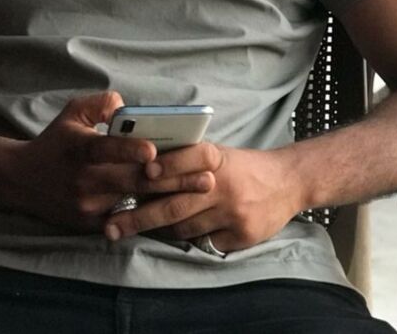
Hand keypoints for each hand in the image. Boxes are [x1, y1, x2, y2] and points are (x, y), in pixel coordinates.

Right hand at [12, 92, 214, 232]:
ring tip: (201, 190)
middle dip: (172, 179)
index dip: (128, 150)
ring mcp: (88, 206)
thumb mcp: (72, 112)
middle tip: (206, 176)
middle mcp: (83, 180)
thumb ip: (99, 103)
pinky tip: (181, 207)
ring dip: (169, 197)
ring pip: (134, 203)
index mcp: (79, 149)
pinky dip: (152, 212)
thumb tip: (123, 106)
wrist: (21, 181)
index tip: (153, 150)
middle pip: (133, 182)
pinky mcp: (90, 224)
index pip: (105, 150)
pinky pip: (126, 218)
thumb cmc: (56, 140)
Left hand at [104, 143, 303, 252]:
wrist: (286, 181)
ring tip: (135, 227)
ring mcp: (233, 213)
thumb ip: (186, 158)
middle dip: (138, 217)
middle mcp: (224, 185)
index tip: (143, 173)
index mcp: (217, 158)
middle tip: (110, 227)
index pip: (190, 157)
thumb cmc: (240, 166)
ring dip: (160, 228)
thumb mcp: (217, 153)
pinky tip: (179, 232)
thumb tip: (142, 167)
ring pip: (184, 227)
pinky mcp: (242, 235)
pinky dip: (188, 238)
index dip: (167, 165)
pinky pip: (203, 242)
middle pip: (175, 203)